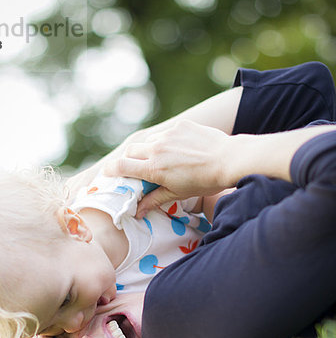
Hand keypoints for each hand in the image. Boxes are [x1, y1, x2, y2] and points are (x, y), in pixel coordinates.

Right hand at [104, 120, 232, 215]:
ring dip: (149, 151)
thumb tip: (137, 212)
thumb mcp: (178, 194)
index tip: (107, 174)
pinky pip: (166, 133)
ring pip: (148, 142)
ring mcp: (168, 135)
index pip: (121, 166)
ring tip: (162, 160)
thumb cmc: (204, 181)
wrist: (229, 160)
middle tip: (134, 169)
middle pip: (130, 151)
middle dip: (128, 160)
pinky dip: (166, 142)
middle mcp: (157, 149)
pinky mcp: (180, 125)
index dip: (110, 170)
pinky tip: (179, 150)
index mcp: (154, 168)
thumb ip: (155, 200)